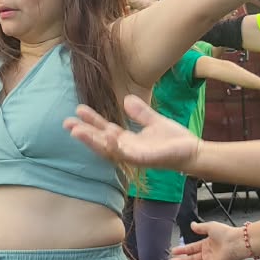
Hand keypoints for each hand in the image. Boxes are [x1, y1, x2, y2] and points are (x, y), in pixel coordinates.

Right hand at [63, 95, 202, 169]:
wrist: (192, 151)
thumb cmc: (174, 140)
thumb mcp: (154, 121)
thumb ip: (140, 112)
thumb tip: (126, 99)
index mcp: (128, 140)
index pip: (104, 130)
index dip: (91, 121)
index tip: (78, 110)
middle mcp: (127, 149)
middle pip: (100, 141)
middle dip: (83, 133)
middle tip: (66, 123)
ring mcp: (133, 156)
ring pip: (107, 150)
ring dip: (92, 141)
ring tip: (77, 131)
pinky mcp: (143, 160)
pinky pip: (126, 154)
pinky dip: (116, 146)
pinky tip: (108, 134)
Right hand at [171, 221, 247, 259]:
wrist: (236, 242)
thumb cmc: (226, 233)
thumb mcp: (210, 227)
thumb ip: (200, 228)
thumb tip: (192, 225)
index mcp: (207, 245)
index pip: (191, 249)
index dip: (182, 250)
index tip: (173, 251)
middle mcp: (208, 254)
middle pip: (191, 259)